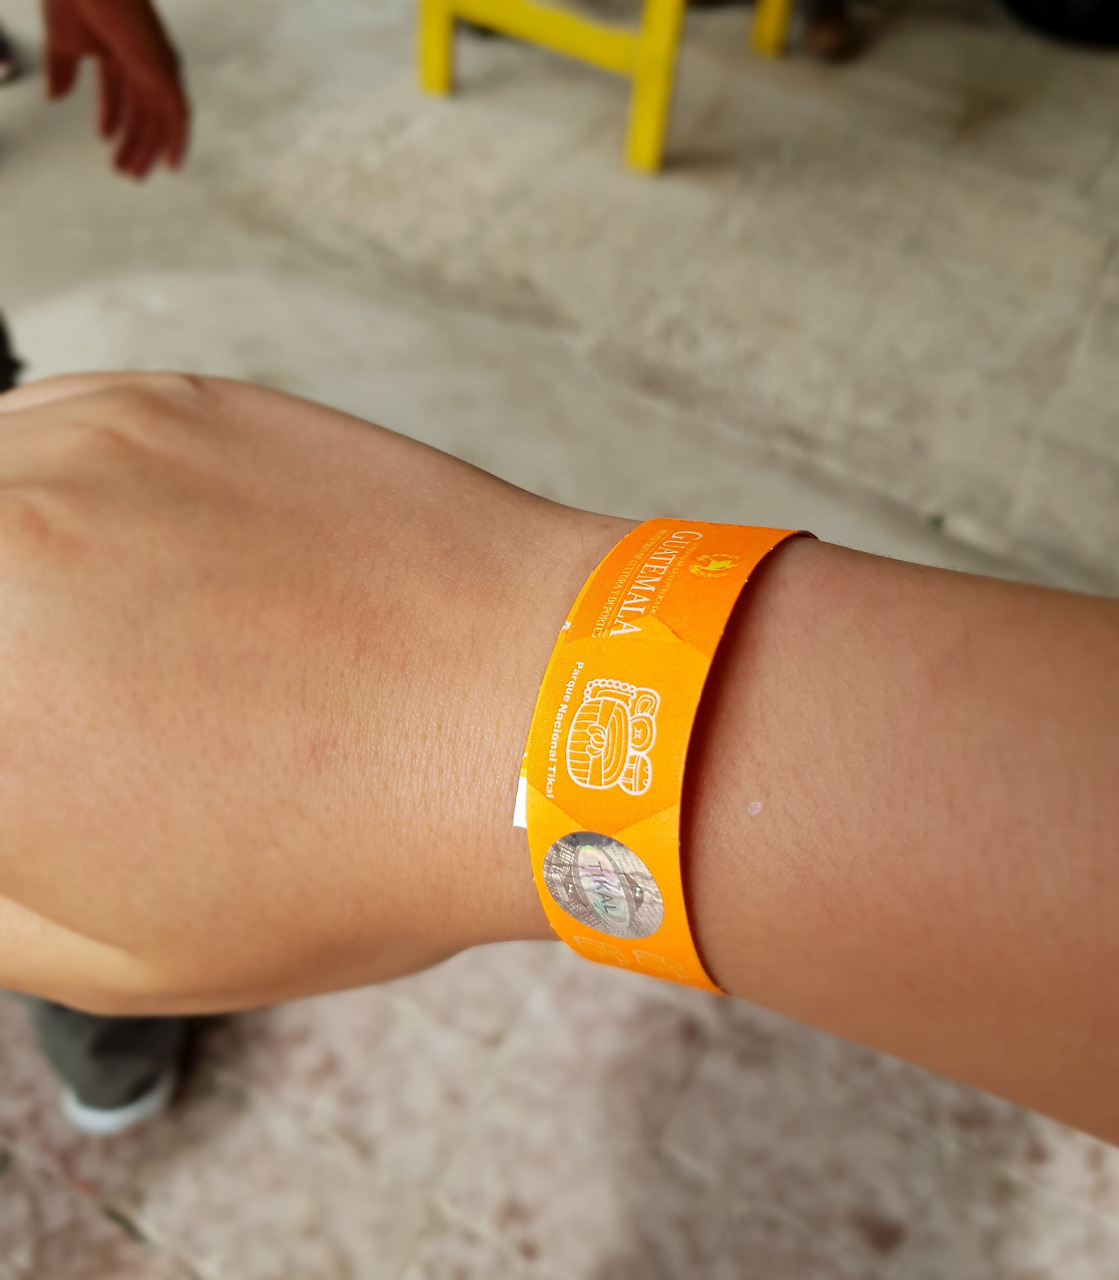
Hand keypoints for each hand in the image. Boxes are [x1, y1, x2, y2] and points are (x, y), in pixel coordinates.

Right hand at [0, 374, 621, 1013]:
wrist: (538, 706)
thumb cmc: (358, 843)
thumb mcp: (121, 945)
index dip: (7, 744)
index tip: (33, 753)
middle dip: (13, 683)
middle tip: (63, 710)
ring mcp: (74, 446)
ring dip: (10, 574)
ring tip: (93, 648)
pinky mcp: (166, 397)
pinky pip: (31, 434)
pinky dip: (37, 500)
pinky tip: (121, 565)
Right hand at [43, 0, 188, 177]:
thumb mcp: (62, 42)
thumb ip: (61, 70)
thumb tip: (53, 99)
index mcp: (118, 49)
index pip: (120, 92)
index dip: (113, 118)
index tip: (103, 140)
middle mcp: (143, 59)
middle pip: (142, 110)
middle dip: (133, 141)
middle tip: (123, 171)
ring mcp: (158, 65)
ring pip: (159, 118)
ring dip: (149, 149)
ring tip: (134, 175)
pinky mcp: (168, 71)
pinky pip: (180, 114)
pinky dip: (178, 140)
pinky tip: (170, 165)